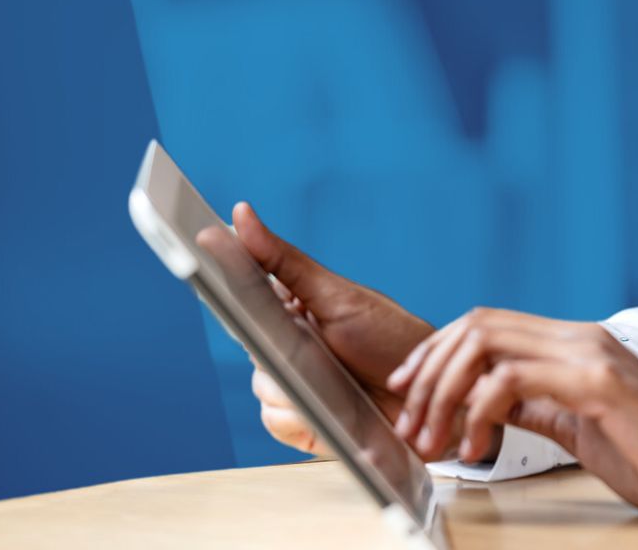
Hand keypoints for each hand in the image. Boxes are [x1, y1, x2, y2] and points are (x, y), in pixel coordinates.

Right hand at [233, 201, 433, 454]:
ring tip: (331, 379)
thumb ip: (285, 261)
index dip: (221, 287)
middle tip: (301, 344)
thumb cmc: (390, 337)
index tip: (203, 271)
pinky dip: (296, 418)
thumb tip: (240, 213)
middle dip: (271, 346)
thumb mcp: (338, 295)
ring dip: (292, 384)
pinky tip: (324, 409)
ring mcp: (295, 385)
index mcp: (293, 310)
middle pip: (248, 345)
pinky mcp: (303, 422)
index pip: (242, 296)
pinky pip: (274, 421)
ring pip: (260, 386)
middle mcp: (289, 347)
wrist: (434, 396)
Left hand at [386, 307, 637, 506]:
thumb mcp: (574, 423)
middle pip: (478, 326)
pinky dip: (478, 414)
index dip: (436, 350)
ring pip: (487, 347)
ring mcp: (589, 354)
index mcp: (575, 343)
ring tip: (435, 440)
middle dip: (429, 374)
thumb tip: (484, 400)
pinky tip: (476, 449)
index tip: (407, 388)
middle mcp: (580, 337)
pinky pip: (512, 382)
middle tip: (412, 423)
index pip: (488, 323)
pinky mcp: (596, 382)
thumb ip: (534, 403)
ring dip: (444, 395)